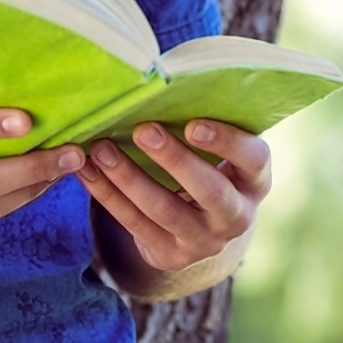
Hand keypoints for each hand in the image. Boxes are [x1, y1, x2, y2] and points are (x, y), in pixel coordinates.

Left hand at [77, 119, 270, 272]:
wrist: (202, 229)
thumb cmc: (208, 169)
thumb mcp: (220, 154)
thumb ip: (204, 129)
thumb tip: (161, 87)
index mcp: (255, 181)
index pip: (253, 159)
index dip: (226, 142)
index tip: (193, 124)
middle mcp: (237, 216)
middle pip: (210, 190)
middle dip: (174, 160)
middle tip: (143, 130)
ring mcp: (205, 241)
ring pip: (165, 210)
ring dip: (129, 177)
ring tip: (101, 149)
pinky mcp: (171, 255)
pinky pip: (135, 224)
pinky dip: (108, 195)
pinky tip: (88, 172)